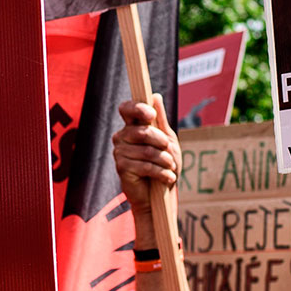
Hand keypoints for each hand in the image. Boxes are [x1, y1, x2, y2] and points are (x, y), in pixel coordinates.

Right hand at [113, 98, 179, 217]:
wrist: (158, 193)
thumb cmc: (163, 165)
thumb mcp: (167, 141)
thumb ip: (161, 121)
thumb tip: (155, 97)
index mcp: (132, 126)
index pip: (126, 109)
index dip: (137, 108)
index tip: (151, 115)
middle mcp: (122, 137)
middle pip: (143, 131)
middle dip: (162, 143)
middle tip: (170, 153)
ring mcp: (119, 152)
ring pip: (147, 151)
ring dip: (165, 161)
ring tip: (171, 168)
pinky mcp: (121, 167)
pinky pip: (145, 166)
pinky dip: (162, 173)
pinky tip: (168, 178)